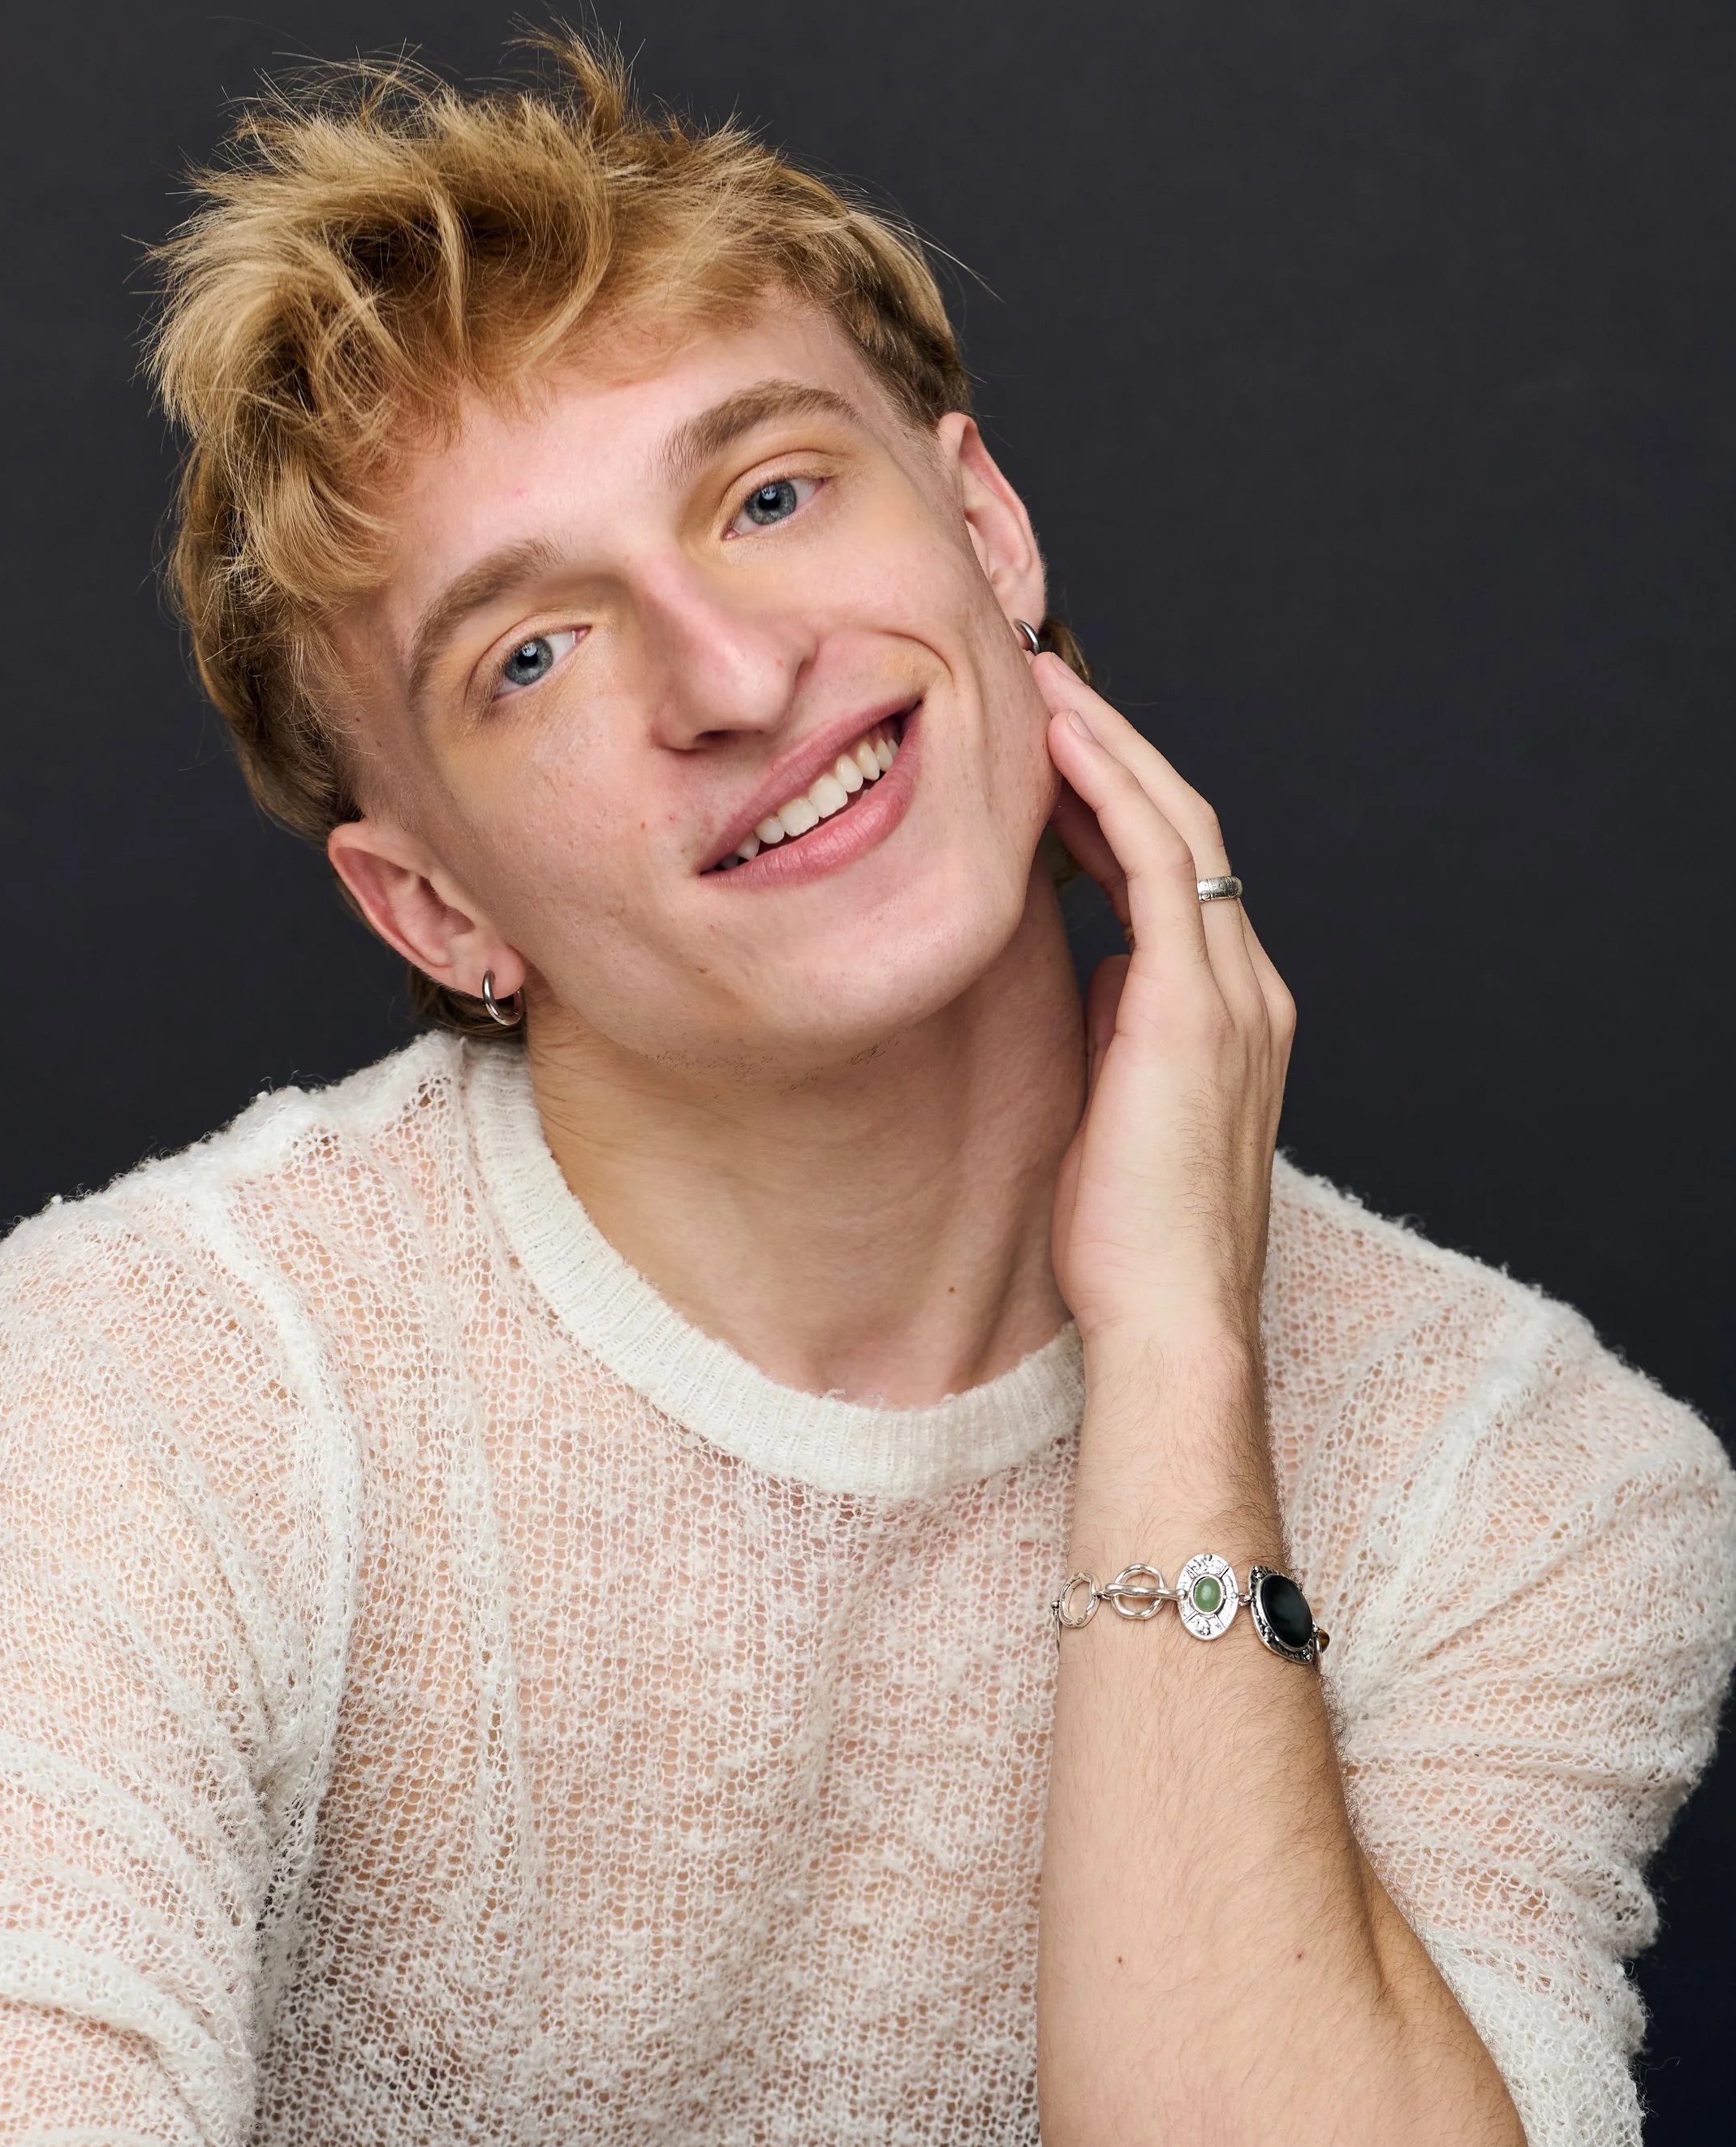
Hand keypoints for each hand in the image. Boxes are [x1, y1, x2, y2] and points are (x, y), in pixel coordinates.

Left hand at [1031, 657, 1294, 1360]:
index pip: (1181, 876)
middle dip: (1115, 747)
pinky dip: (1110, 790)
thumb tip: (1092, 968)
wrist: (1172, 1322)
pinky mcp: (1192, 1007)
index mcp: (1234, 1016)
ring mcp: (1231, 993)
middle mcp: (1249, 989)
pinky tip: (1058, 745)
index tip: (1048, 753)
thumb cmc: (1132, 1244)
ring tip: (1040, 683)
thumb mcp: (1118, 1110)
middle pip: (1189, 829)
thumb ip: (1120, 1030)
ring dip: (1109, 745)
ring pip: (1180, 825)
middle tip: (1042, 681)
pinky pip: (1161, 864)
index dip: (1117, 802)